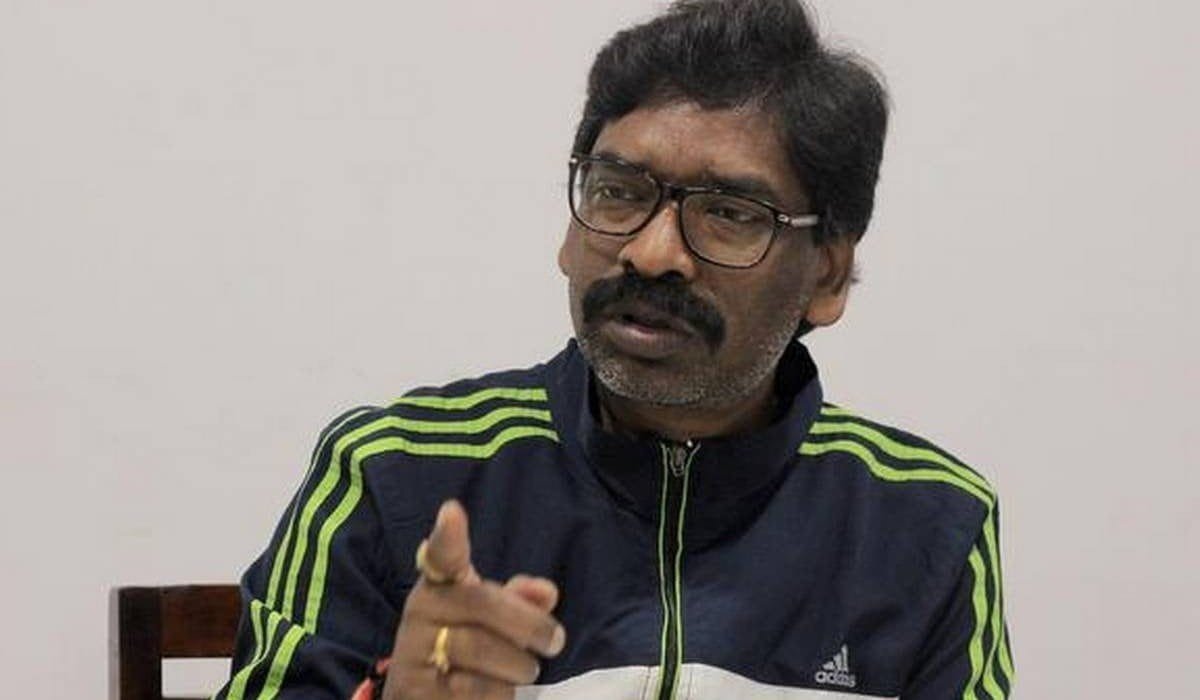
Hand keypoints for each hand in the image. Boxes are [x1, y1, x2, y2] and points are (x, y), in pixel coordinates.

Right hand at [383, 500, 565, 698]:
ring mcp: (414, 654)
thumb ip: (519, 600)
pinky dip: (500, 693)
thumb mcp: (490, 618)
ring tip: (525, 669)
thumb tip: (546, 592)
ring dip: (518, 666)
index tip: (452, 512)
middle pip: (482, 605)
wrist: (419, 696)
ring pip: (481, 652)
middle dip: (529, 624)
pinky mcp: (416, 692)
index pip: (441, 556)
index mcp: (439, 585)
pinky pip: (475, 691)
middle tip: (555, 640)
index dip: (447, 536)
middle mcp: (421, 612)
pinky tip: (498, 690)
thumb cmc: (464, 645)